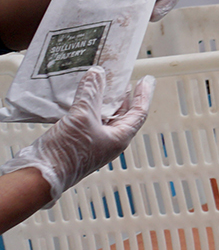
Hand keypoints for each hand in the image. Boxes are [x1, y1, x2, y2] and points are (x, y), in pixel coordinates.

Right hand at [0, 67, 152, 201]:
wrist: (41, 175)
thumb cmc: (66, 153)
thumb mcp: (82, 117)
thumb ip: (91, 93)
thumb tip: (97, 74)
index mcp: (120, 138)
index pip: (139, 112)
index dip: (143, 95)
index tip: (146, 80)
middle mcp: (109, 141)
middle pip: (122, 114)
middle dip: (122, 97)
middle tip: (122, 80)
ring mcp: (93, 143)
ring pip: (103, 117)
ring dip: (102, 101)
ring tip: (101, 85)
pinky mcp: (77, 143)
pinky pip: (87, 121)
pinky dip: (86, 108)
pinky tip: (79, 98)